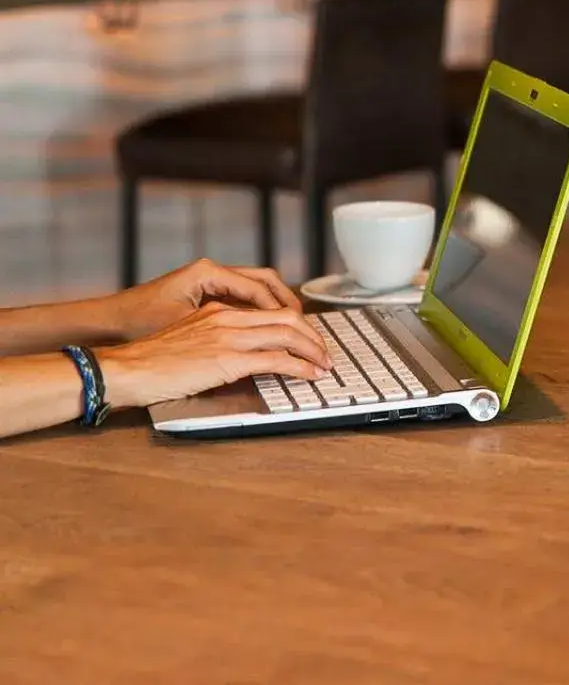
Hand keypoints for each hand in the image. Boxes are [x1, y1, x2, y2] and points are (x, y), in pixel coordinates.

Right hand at [99, 303, 331, 408]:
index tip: (308, 339)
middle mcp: (226, 317)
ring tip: (325, 365)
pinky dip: (300, 367)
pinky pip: (277, 359)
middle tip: (325, 353)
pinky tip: (310, 375)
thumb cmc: (151, 361)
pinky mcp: (228, 360)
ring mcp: (228, 337)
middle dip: (313, 335)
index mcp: (217, 310)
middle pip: (287, 317)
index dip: (296, 324)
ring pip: (288, 334)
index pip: (270, 309)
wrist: (127, 369)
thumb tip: (240, 353)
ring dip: (313, 351)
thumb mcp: (189, 339)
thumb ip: (216, 338)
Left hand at [109, 259, 300, 340]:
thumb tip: (268, 346)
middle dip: (290, 308)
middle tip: (309, 333)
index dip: (286, 313)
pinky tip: (270, 332)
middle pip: (267, 283)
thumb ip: (231, 334)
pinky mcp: (205, 298)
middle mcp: (212, 273)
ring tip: (296, 332)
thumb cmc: (139, 325)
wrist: (108, 327)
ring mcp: (209, 284)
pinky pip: (244, 300)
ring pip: (258, 290)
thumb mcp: (189, 331)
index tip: (303, 332)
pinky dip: (262, 313)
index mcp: (209, 274)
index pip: (262, 289)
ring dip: (278, 310)